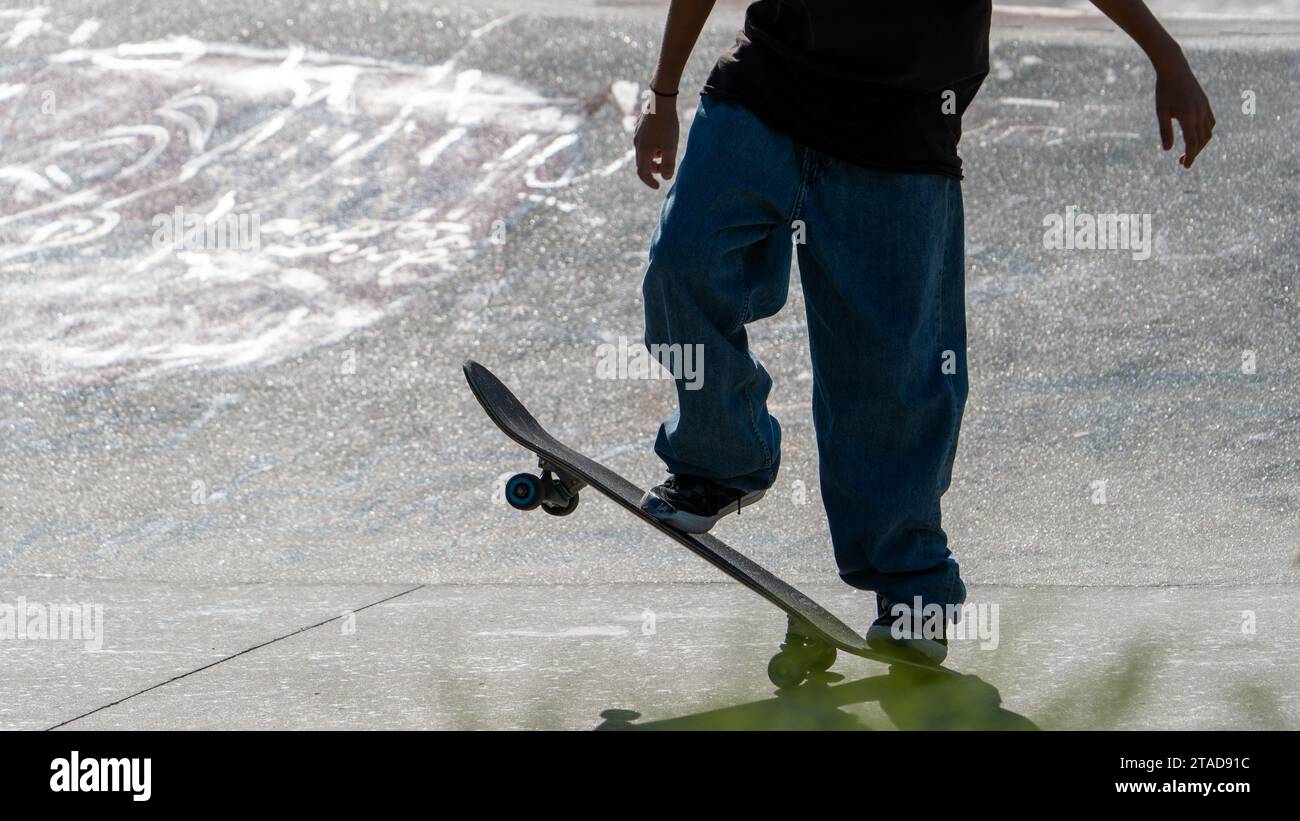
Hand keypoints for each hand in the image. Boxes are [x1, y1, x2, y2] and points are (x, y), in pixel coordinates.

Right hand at [633, 92, 679, 188]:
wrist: (660, 101)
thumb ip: (668, 164)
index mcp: (643, 151)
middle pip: (643, 163)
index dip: (650, 181)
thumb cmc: (666, 124)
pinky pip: (645, 142)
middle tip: (667, 167)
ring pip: (644, 152)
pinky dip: (653, 147)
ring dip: (655, 156)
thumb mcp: (671, 146)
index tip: (658, 186)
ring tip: (667, 149)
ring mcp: (637, 134)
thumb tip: (666, 177)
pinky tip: (663, 138)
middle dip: (654, 168)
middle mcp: (637, 144)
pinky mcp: (640, 127)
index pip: (643, 172)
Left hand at [1153, 53, 1214, 167]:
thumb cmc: (1164, 90)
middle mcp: (1200, 112)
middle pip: (1201, 140)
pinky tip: (1196, 136)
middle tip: (1182, 162)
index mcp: (1189, 116)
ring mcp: (1205, 107)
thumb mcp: (1161, 111)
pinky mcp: (1206, 103)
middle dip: (1194, 153)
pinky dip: (1206, 132)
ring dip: (1200, 144)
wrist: (1175, 68)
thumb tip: (1168, 150)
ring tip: (1188, 151)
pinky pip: (1211, 122)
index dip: (1190, 156)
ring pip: (1208, 132)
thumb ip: (1165, 131)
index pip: (1192, 143)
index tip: (1185, 166)